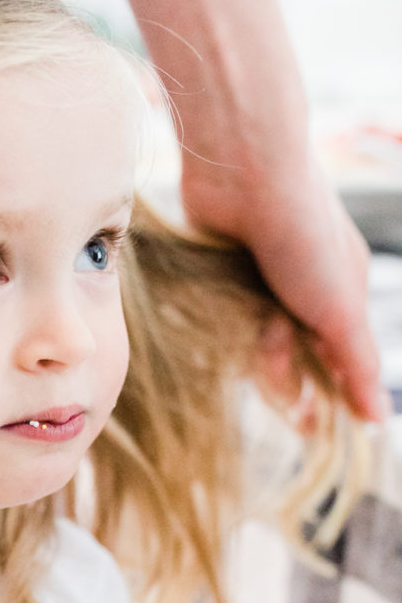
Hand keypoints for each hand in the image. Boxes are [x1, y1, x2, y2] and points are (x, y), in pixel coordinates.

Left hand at [181, 151, 382, 422]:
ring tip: (262, 340)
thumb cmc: (302, 236)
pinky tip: (226, 329)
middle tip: (282, 396)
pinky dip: (228, 328)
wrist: (244, 172)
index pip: (340, 361)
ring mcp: (263, 281)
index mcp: (344, 292)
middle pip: (294, 355)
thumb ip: (357, 362)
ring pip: (258, 340)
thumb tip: (377, 418)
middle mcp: (305, 288)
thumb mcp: (339, 307)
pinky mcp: (224, 274)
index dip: (329, 396)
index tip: (312, 431)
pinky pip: (226, 318)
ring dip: (260, 352)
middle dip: (288, 375)